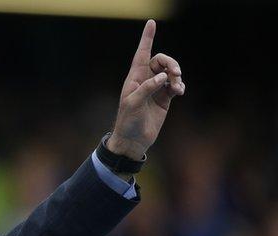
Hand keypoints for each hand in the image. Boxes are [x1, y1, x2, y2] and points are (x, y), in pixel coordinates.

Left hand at [107, 20, 184, 159]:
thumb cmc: (128, 121)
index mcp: (134, 78)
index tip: (151, 22)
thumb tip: (163, 77)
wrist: (133, 139)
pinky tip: (179, 91)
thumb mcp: (133, 104)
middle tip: (175, 73)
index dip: (147, 39)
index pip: (142, 54)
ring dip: (177, 75)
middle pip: (162, 60)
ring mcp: (156, 88)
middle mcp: (145, 80)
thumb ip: (147, 88)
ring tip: (177, 87)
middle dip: (170, 63)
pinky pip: (176, 85)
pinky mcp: (165, 98)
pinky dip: (180, 85)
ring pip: (170, 72)